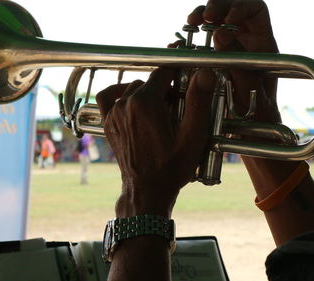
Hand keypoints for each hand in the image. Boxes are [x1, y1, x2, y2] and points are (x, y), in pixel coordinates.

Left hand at [96, 69, 214, 217]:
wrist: (147, 191)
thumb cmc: (171, 167)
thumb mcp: (193, 135)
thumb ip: (198, 101)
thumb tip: (204, 74)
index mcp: (146, 102)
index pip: (164, 71)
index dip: (178, 73)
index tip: (187, 78)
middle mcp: (126, 103)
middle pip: (150, 81)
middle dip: (166, 87)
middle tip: (180, 104)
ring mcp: (114, 113)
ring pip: (132, 88)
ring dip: (148, 92)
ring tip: (162, 108)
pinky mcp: (108, 123)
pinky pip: (109, 97)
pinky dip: (120, 94)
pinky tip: (133, 101)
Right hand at [188, 0, 279, 122]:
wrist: (248, 128)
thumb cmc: (257, 113)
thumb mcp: (250, 91)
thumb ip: (238, 64)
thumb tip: (220, 35)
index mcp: (263, 43)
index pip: (256, 10)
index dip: (240, 7)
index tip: (226, 19)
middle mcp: (247, 39)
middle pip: (233, 7)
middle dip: (217, 6)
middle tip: (204, 17)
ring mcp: (229, 45)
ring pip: (216, 17)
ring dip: (202, 14)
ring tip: (192, 22)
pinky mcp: (213, 53)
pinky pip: (203, 35)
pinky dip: (192, 32)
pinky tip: (183, 39)